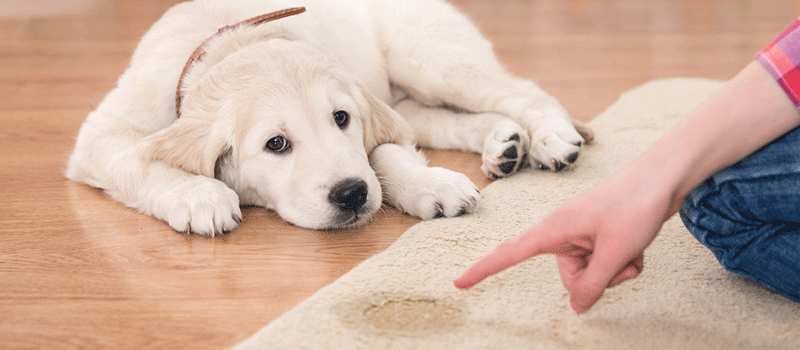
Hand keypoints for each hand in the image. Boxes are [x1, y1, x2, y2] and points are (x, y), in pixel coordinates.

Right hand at [454, 163, 673, 312]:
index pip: (510, 253)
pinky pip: (606, 263)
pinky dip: (624, 261)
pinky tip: (638, 246)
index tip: (459, 282)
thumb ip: (593, 284)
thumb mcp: (615, 252)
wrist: (664, 176)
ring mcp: (583, 234)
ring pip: (592, 273)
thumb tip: (577, 308)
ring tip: (632, 249)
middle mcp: (564, 232)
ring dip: (616, 270)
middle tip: (621, 261)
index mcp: (554, 229)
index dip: (484, 270)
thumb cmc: (635, 205)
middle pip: (569, 278)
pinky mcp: (600, 235)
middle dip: (597, 279)